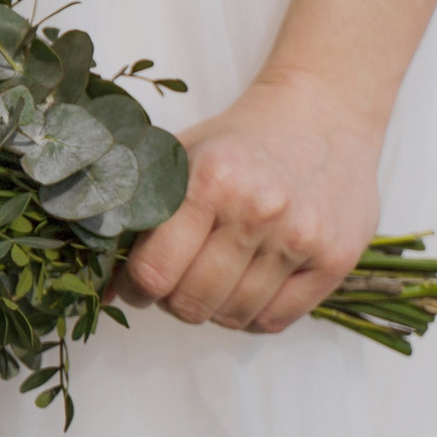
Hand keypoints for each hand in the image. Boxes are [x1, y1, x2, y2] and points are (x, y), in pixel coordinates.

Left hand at [116, 68, 384, 333]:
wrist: (321, 115)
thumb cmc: (239, 141)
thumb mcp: (179, 156)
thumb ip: (137, 210)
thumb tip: (101, 284)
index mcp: (209, 181)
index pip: (155, 271)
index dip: (134, 288)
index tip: (132, 285)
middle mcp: (257, 211)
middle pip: (191, 302)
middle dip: (169, 301)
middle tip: (171, 283)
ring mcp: (300, 238)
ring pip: (232, 316)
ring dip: (210, 310)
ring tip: (209, 280)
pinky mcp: (334, 260)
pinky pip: (274, 321)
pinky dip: (249, 317)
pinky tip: (243, 288)